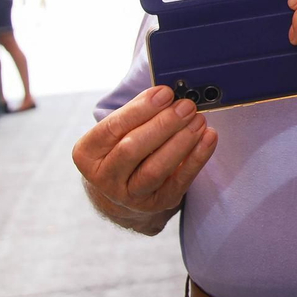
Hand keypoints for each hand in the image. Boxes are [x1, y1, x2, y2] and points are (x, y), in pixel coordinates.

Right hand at [72, 85, 216, 215]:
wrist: (125, 190)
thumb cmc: (123, 147)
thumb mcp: (117, 132)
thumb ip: (137, 112)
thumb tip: (166, 93)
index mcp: (88, 154)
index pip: (112, 128)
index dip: (140, 109)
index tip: (165, 93)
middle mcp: (104, 178)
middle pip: (132, 149)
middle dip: (163, 125)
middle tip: (186, 106)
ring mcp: (130, 195)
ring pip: (156, 169)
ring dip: (181, 141)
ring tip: (198, 120)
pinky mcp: (157, 203)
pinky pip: (180, 181)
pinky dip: (197, 158)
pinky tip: (209, 138)